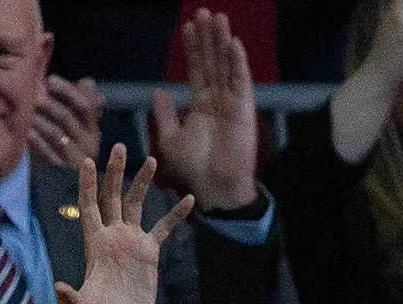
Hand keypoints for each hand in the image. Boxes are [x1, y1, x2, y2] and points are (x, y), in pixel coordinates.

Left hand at [31, 73, 103, 175]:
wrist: (63, 189)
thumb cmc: (65, 148)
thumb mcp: (74, 126)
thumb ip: (78, 103)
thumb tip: (88, 82)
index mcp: (94, 129)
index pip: (85, 105)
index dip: (67, 90)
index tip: (50, 80)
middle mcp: (89, 144)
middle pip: (68, 117)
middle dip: (48, 104)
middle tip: (32, 96)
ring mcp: (76, 160)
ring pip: (56, 134)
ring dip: (39, 120)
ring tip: (27, 112)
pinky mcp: (62, 174)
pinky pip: (47, 153)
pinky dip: (36, 141)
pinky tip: (26, 133)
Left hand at [53, 148, 188, 303]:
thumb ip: (72, 299)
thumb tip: (59, 290)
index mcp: (95, 244)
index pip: (89, 206)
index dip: (87, 184)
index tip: (87, 160)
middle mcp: (112, 238)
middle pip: (112, 197)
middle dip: (115, 172)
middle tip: (119, 147)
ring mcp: (131, 244)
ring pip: (136, 205)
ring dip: (142, 183)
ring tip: (152, 160)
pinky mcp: (149, 255)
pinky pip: (163, 228)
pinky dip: (175, 214)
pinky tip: (189, 199)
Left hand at [148, 9, 257, 212]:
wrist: (216, 187)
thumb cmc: (194, 168)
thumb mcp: (171, 140)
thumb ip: (164, 115)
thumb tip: (158, 90)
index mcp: (201, 103)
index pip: (196, 69)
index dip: (193, 48)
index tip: (188, 26)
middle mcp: (218, 98)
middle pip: (212, 61)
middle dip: (208, 37)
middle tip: (203, 12)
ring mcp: (232, 102)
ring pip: (227, 65)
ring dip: (223, 42)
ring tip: (218, 18)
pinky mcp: (244, 109)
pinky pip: (242, 81)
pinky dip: (238, 63)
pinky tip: (233, 44)